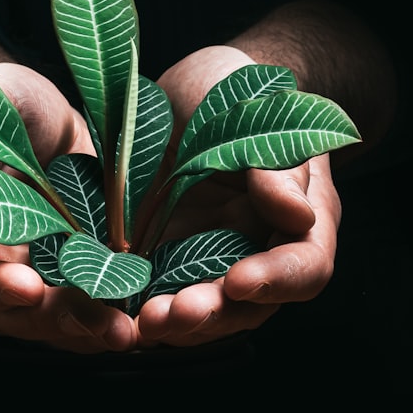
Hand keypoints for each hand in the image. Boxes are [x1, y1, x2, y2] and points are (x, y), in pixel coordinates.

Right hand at [0, 63, 137, 352]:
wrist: (36, 120)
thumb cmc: (3, 99)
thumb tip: (0, 120)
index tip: (26, 285)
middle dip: (50, 317)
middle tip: (97, 321)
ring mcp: (9, 282)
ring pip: (40, 320)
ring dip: (84, 328)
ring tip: (124, 330)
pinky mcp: (51, 284)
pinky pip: (72, 313)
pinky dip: (104, 318)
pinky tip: (139, 320)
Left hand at [135, 46, 341, 347]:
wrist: (187, 91)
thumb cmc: (235, 89)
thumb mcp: (256, 112)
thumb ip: (277, 164)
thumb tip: (298, 215)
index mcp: (300, 218)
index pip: (305, 267)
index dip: (275, 280)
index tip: (238, 281)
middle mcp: (258, 251)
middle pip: (247, 306)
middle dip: (210, 314)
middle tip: (172, 314)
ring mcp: (207, 260)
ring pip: (200, 310)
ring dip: (171, 323)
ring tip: (137, 322)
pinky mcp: (162, 260)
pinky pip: (152, 293)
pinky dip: (133, 307)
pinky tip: (107, 310)